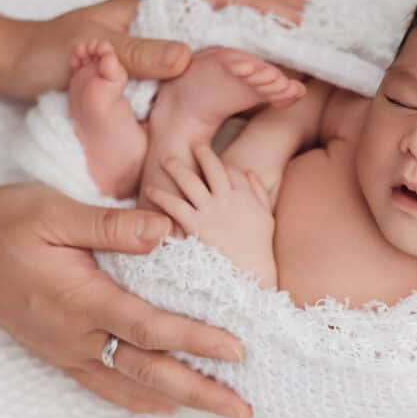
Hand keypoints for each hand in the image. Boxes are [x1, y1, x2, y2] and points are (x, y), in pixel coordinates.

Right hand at [0, 182, 252, 417]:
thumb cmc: (4, 226)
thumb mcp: (53, 212)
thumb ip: (110, 226)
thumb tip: (164, 229)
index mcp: (82, 299)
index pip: (150, 327)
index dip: (196, 339)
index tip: (237, 349)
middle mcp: (79, 334)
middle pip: (150, 371)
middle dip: (201, 391)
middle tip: (245, 410)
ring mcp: (69, 349)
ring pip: (133, 384)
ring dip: (180, 399)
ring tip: (222, 410)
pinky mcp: (61, 353)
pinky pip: (106, 385)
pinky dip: (140, 398)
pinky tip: (166, 406)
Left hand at [11, 0, 304, 97]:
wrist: (14, 63)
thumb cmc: (47, 55)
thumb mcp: (89, 53)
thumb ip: (135, 54)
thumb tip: (186, 55)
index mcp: (154, 7)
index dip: (264, 4)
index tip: (300, 16)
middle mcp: (165, 18)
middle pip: (234, 9)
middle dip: (277, 17)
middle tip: (319, 33)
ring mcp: (163, 37)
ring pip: (226, 30)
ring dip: (263, 39)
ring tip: (303, 54)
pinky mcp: (158, 61)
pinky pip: (211, 54)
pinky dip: (240, 59)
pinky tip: (258, 75)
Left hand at [145, 144, 277, 288]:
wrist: (254, 273)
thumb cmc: (261, 248)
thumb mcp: (266, 216)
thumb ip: (258, 192)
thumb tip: (249, 173)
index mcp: (244, 196)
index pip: (230, 170)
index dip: (218, 163)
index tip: (208, 159)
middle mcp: (227, 198)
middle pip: (212, 167)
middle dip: (201, 153)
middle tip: (190, 145)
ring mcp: (211, 211)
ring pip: (190, 180)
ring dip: (176, 167)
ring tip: (165, 159)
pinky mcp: (196, 226)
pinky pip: (175, 205)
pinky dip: (161, 196)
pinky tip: (150, 191)